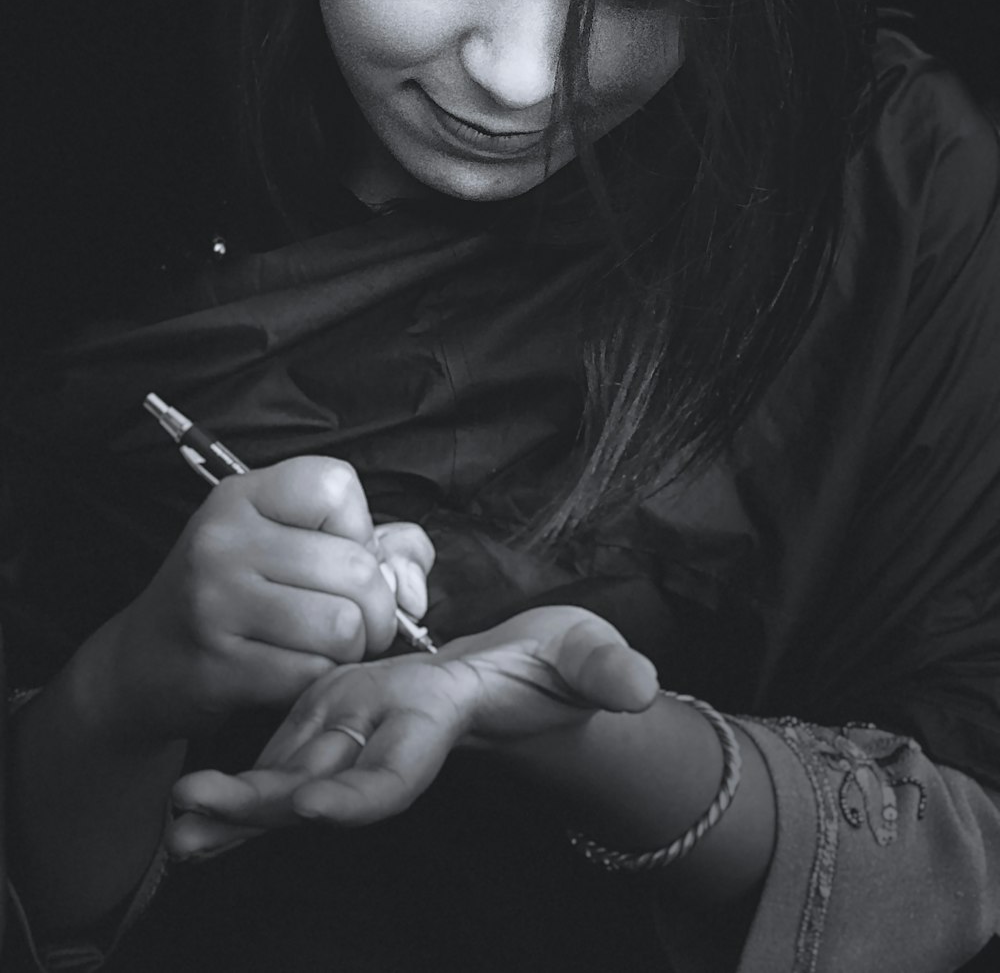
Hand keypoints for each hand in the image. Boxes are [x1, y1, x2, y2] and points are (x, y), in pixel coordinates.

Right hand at [96, 456, 433, 744]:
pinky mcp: (219, 665)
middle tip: (354, 621)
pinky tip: (295, 672)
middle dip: (375, 606)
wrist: (144, 662)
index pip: (337, 487)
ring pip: (343, 625)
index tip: (339, 555)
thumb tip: (413, 586)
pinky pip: (313, 674)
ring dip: (352, 648)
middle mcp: (224, 539)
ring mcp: (217, 601)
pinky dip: (320, 679)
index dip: (359, 529)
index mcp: (243, 495)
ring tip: (326, 646)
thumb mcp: (288, 544)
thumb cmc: (234, 595)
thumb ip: (374, 546)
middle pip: (355, 567)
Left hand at [168, 605, 657, 858]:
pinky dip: (239, 794)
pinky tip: (188, 817)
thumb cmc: (554, 672)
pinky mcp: (338, 729)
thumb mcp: (582, 658)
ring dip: (234, 808)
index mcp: (436, 721)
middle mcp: (389, 742)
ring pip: (290, 783)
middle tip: (198, 817)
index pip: (398, 769)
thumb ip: (601, 669)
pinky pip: (284, 767)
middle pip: (323, 785)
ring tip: (179, 823)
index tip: (308, 806)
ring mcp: (360, 739)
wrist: (522, 684)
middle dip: (263, 806)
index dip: (357, 791)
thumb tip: (637, 686)